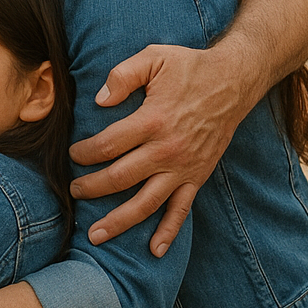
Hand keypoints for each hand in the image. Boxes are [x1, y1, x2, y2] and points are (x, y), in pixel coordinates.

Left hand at [69, 42, 254, 255]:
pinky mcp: (198, 176)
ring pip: (146, 202)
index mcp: (153, 120)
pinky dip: (169, 232)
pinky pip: (182, 210)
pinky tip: (154, 251)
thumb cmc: (190, 67)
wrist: (235, 80)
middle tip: (73, 192)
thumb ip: (123, 75)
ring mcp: (184, 167)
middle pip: (120, 178)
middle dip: (91, 188)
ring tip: (95, 235)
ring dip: (119, 221)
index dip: (84, 153)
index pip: (108, 145)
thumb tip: (99, 100)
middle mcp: (167, 149)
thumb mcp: (154, 57)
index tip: (73, 155)